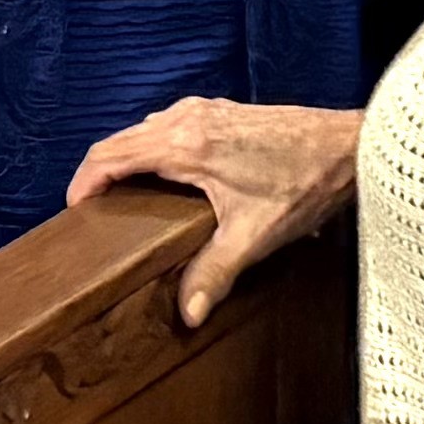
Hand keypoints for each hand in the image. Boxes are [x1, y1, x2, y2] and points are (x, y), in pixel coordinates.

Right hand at [64, 94, 366, 325]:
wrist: (351, 145)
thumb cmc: (305, 182)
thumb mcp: (255, 235)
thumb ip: (215, 273)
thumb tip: (187, 314)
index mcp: (183, 145)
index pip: (109, 156)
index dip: (82, 182)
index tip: (73, 210)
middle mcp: (186, 119)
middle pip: (120, 140)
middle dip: (99, 172)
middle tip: (92, 210)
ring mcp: (204, 109)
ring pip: (143, 130)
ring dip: (126, 157)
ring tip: (123, 196)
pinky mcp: (222, 110)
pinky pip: (167, 124)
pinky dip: (151, 147)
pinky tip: (166, 174)